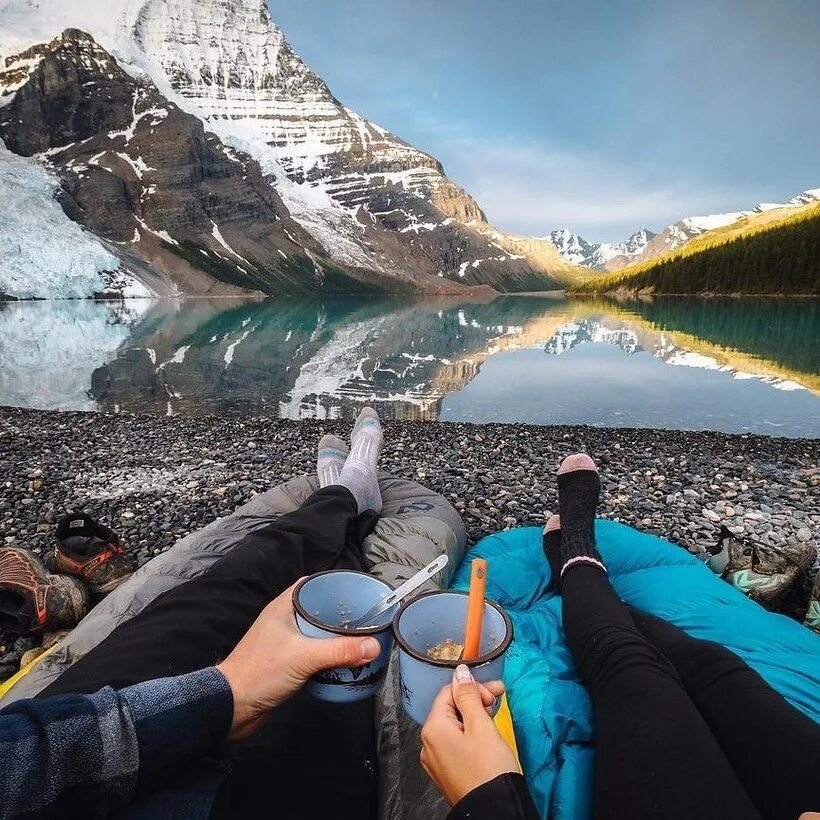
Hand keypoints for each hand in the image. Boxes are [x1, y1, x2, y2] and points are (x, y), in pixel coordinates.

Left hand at [216, 579, 380, 740]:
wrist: (232, 707)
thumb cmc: (261, 672)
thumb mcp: (304, 657)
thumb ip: (339, 651)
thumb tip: (374, 646)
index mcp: (284, 607)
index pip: (312, 585)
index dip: (334, 584)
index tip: (358, 591)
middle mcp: (285, 620)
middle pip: (319, 609)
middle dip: (342, 614)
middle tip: (366, 618)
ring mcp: (285, 642)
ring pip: (318, 633)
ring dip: (336, 636)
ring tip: (361, 639)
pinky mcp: (287, 662)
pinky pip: (314, 652)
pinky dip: (329, 654)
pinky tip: (344, 661)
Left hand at [420, 664, 518, 805]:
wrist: (494, 810)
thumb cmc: (489, 769)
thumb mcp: (481, 726)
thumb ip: (468, 696)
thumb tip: (460, 672)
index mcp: (433, 729)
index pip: (449, 692)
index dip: (473, 689)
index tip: (495, 693)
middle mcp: (428, 743)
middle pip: (450, 708)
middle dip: (475, 701)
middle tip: (497, 702)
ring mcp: (436, 760)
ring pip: (454, 725)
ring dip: (474, 717)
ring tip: (494, 720)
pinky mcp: (446, 771)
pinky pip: (455, 743)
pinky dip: (470, 735)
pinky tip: (486, 737)